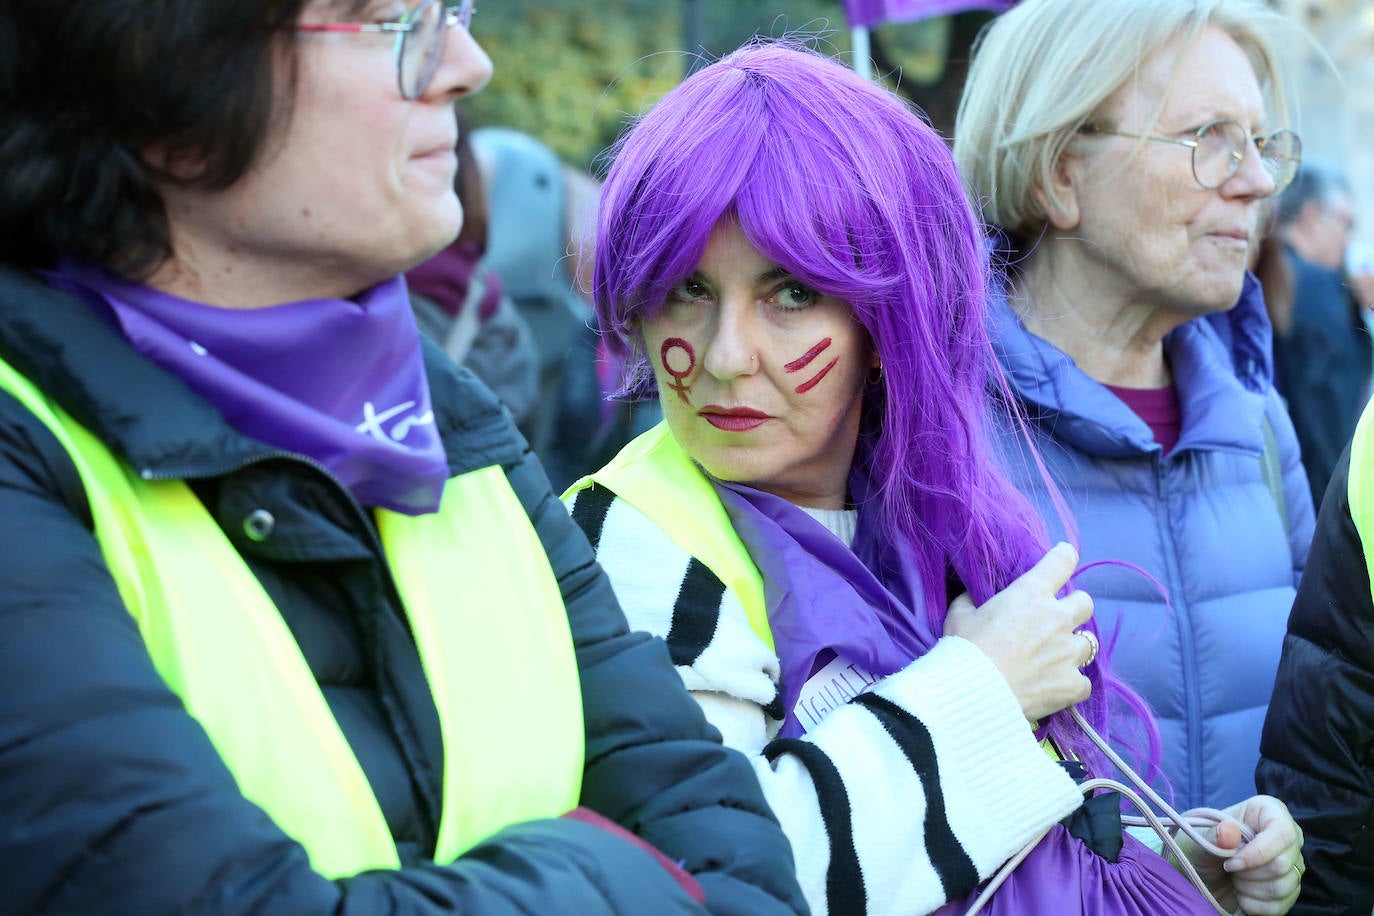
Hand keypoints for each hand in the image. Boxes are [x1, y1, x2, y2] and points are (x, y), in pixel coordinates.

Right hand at [944, 542, 1094, 721]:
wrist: (972, 694)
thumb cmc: (963, 650)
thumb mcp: (959, 616)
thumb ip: (971, 601)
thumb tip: (972, 597)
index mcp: (1031, 593)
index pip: (1062, 561)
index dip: (1064, 557)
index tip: (1063, 559)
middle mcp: (1057, 618)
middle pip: (1085, 602)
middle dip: (1074, 609)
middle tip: (1056, 620)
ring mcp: (1068, 652)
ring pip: (1088, 643)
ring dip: (1073, 648)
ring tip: (1054, 659)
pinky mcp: (1072, 684)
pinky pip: (1083, 682)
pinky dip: (1072, 684)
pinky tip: (1055, 687)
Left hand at [1180, 795, 1302, 914]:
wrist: (1200, 871)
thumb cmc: (1201, 845)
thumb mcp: (1199, 837)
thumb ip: (1214, 834)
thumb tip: (1229, 833)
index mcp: (1269, 812)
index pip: (1282, 833)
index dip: (1258, 853)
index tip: (1231, 863)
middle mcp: (1287, 837)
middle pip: (1282, 865)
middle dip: (1248, 873)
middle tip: (1228, 867)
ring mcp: (1291, 865)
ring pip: (1283, 887)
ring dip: (1249, 888)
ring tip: (1233, 878)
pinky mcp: (1289, 890)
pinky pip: (1280, 906)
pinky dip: (1253, 904)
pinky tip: (1240, 893)